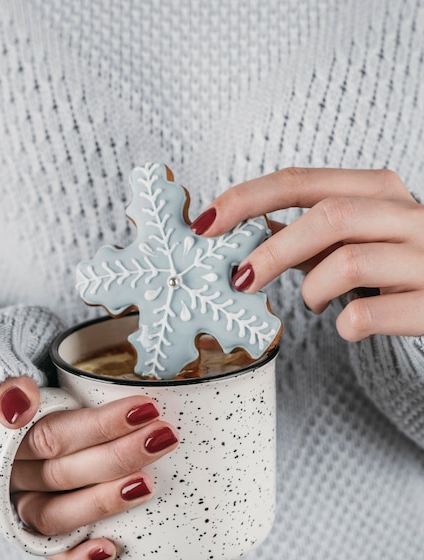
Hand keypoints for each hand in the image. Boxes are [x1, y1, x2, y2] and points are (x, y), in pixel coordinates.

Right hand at [0, 376, 178, 559]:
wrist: (9, 439)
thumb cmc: (33, 408)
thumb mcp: (16, 387)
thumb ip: (10, 387)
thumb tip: (19, 403)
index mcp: (8, 438)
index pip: (54, 434)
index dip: (101, 425)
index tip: (146, 408)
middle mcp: (15, 478)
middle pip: (65, 473)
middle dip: (119, 457)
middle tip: (165, 437)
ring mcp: (27, 508)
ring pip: (58, 515)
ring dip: (104, 503)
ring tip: (148, 485)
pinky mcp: (38, 535)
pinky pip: (55, 553)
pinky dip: (80, 557)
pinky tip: (112, 549)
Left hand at [191, 167, 423, 339]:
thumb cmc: (396, 264)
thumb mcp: (354, 235)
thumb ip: (305, 229)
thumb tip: (239, 226)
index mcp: (379, 190)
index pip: (301, 182)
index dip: (246, 199)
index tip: (205, 224)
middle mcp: (408, 215)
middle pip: (327, 216)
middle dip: (272, 251)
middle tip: (242, 280)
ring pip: (348, 263)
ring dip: (313, 290)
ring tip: (315, 304)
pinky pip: (367, 314)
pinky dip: (344, 325)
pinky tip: (349, 326)